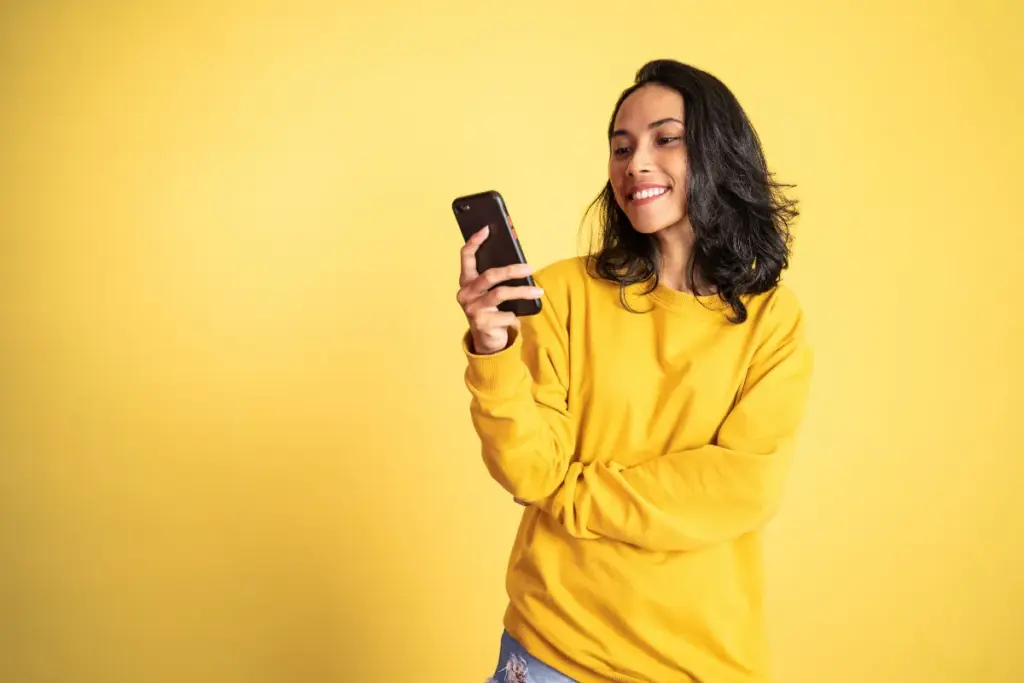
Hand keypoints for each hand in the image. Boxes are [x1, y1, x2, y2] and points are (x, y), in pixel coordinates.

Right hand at [457, 226, 543, 354]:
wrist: (488, 341)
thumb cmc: (492, 310)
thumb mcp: (491, 292)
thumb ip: (496, 279)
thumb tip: (518, 263)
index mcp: (466, 282)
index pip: (466, 256)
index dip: (475, 241)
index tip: (486, 229)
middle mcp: (465, 294)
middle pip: (489, 275)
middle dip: (511, 270)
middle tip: (528, 268)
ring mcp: (472, 309)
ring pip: (501, 293)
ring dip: (523, 291)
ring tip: (538, 291)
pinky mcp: (482, 323)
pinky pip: (507, 314)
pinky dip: (516, 316)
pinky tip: (519, 319)